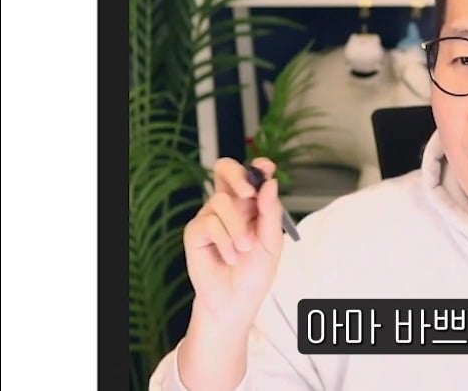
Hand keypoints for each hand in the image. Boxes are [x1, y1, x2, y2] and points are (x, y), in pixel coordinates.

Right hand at [183, 157, 286, 331]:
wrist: (237, 300)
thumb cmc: (255, 272)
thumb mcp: (271, 242)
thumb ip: (271, 212)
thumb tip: (270, 183)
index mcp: (250, 204)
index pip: (250, 175)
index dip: (257, 167)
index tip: (266, 168)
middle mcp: (228, 205)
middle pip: (224, 170)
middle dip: (237, 175)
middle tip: (249, 193)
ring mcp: (210, 216)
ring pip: (222, 201)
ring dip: (238, 228)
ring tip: (245, 250)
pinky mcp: (195, 232)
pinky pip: (209, 223)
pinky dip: (225, 241)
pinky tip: (230, 257)